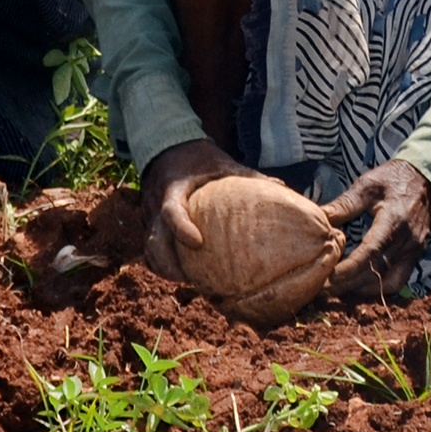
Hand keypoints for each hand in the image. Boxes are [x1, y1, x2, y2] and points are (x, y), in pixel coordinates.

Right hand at [141, 138, 245, 284]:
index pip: (170, 211)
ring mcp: (150, 217)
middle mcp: (157, 204)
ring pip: (150, 250)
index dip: (181, 229)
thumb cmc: (200, 159)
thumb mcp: (222, 162)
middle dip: (170, 263)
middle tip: (192, 278)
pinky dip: (162, 266)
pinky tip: (182, 276)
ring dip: (166, 269)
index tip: (198, 243)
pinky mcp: (151, 226)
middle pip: (155, 240)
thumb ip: (246, 175)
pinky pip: (150, 252)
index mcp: (174, 187)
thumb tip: (280, 185)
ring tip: (189, 282)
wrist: (169, 149)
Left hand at [319, 158, 430, 298]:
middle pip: (376, 273)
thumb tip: (318, 218)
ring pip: (387, 283)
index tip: (326, 279)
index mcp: (393, 221)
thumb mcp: (366, 185)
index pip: (370, 253)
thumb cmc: (393, 178)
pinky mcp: (415, 257)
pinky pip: (397, 280)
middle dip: (347, 285)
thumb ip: (344, 205)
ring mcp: (413, 252)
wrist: (426, 178)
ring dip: (361, 290)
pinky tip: (358, 284)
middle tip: (321, 290)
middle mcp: (407, 242)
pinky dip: (377, 287)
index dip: (348, 270)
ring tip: (336, 289)